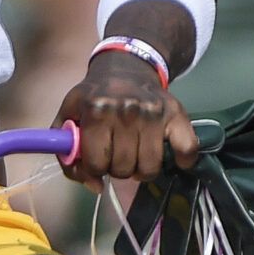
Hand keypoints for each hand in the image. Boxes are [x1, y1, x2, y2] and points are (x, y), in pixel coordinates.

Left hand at [55, 51, 196, 184]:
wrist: (127, 68)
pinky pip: (186, 148)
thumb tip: (95, 186)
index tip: (97, 160)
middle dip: (117, 169)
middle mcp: (126, 111)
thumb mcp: (70, 116)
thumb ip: (67, 154)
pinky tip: (173, 159)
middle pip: (123, 168)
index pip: (95, 163)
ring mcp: (154, 113)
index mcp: (96, 110)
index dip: (94, 168)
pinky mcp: (177, 113)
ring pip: (149, 167)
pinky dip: (182, 160)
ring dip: (142, 170)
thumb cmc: (95, 96)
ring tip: (137, 157)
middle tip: (118, 156)